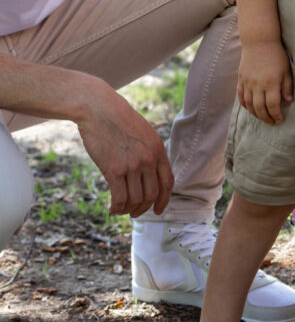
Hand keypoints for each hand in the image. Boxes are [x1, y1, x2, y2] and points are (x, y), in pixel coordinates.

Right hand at [76, 83, 173, 217]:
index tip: (157, 210)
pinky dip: (117, 208)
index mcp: (158, 149)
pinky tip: (112, 208)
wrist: (99, 109)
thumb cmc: (118, 119)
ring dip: (129, 210)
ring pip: (136, 200)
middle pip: (152, 195)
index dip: (164, 200)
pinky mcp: (114, 170)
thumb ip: (149, 152)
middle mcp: (148, 159)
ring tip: (121, 210)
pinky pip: (120, 198)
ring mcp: (132, 165)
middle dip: (143, 208)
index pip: (167, 183)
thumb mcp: (143, 133)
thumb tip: (149, 175)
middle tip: (135, 213)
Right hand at [237, 42, 292, 124]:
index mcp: (270, 83)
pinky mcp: (241, 79)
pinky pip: (240, 96)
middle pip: (259, 108)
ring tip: (261, 117)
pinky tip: (249, 108)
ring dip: (255, 113)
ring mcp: (247, 82)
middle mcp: (257, 85)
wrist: (259, 41)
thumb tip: (288, 101)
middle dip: (266, 117)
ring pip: (248, 104)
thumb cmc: (276, 54)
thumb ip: (287, 86)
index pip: (272, 105)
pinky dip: (244, 105)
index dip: (276, 115)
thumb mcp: (286, 70)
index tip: (279, 120)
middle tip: (271, 122)